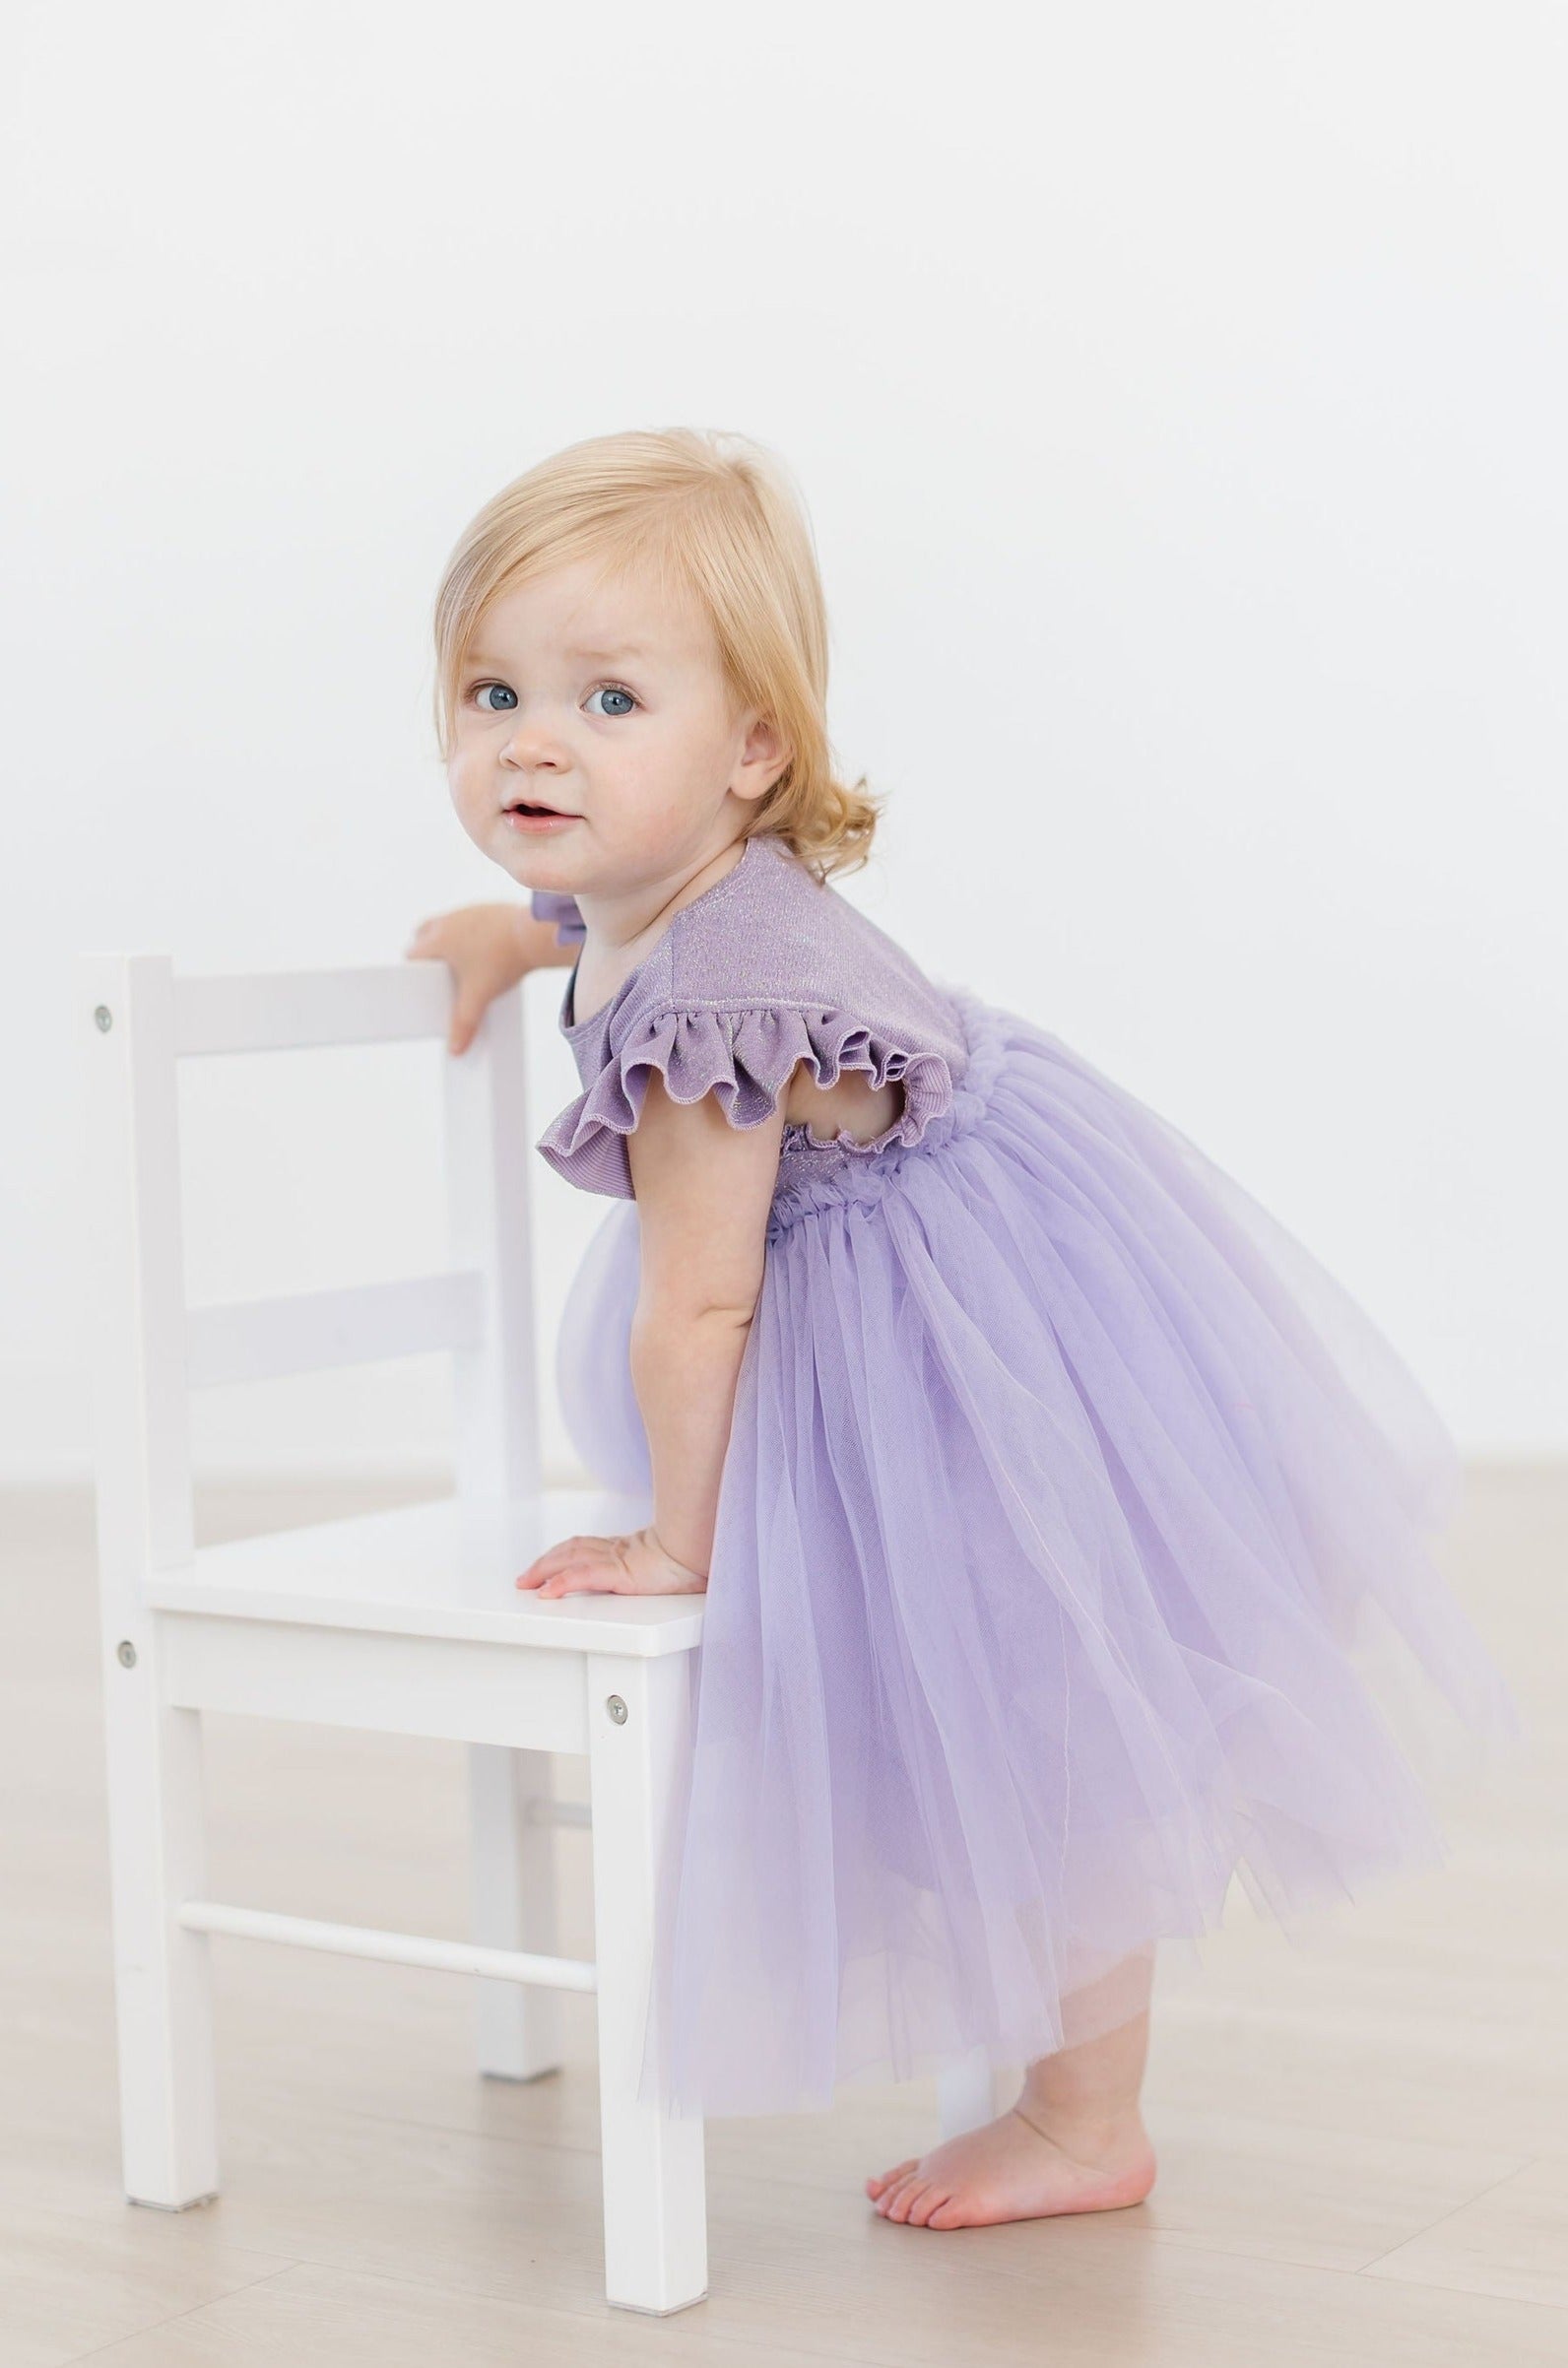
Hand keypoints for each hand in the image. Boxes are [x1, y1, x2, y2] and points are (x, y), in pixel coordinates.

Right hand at [403, 902, 530, 1055]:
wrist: (533, 935)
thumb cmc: (501, 961)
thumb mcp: (479, 996)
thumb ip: (464, 1024)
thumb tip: (455, 1050)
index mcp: (438, 939)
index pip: (411, 953)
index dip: (414, 970)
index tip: (422, 985)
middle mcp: (449, 920)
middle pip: (423, 934)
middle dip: (427, 953)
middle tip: (440, 974)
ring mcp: (469, 911)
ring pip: (447, 925)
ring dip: (449, 940)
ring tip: (464, 964)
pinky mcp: (488, 908)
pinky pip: (470, 920)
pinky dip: (471, 934)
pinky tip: (486, 951)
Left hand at [515, 1525, 708, 1598]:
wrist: (703, 1554)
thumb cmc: (693, 1561)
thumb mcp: (665, 1564)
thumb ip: (652, 1565)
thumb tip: (652, 1573)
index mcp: (626, 1548)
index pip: (584, 1546)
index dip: (561, 1554)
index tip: (545, 1565)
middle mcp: (616, 1550)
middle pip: (570, 1550)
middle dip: (544, 1563)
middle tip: (524, 1578)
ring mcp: (617, 1560)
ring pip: (570, 1559)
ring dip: (544, 1570)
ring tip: (527, 1583)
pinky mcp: (620, 1573)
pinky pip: (583, 1577)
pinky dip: (561, 1583)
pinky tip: (547, 1592)